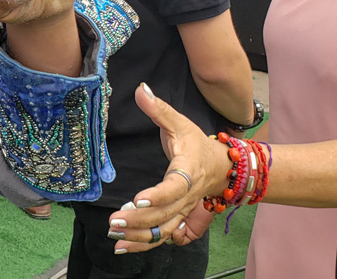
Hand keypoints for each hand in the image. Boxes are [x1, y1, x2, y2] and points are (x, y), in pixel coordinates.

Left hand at [106, 84, 232, 252]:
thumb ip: (159, 109)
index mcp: (189, 170)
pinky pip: (162, 236)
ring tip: (114, 235)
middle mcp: (188, 195)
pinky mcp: (177, 218)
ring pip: (163, 229)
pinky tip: (122, 246)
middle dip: (139, 220)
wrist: (222, 167)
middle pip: (165, 213)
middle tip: (114, 221)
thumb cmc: (196, 144)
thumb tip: (140, 89)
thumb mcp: (180, 123)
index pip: (175, 187)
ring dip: (139, 236)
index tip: (138, 198)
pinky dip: (143, 244)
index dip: (158, 195)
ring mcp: (183, 210)